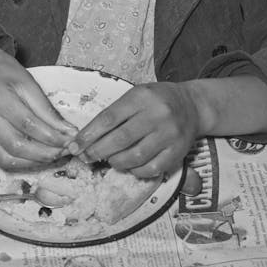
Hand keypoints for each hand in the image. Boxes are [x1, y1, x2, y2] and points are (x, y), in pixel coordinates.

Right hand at [0, 50, 77, 169]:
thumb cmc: (6, 74)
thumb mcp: (30, 84)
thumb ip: (47, 110)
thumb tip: (68, 133)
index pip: (28, 124)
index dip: (52, 137)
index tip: (71, 141)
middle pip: (17, 146)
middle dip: (45, 153)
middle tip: (65, 152)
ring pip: (8, 159)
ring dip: (35, 162)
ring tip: (54, 156)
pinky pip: (0, 160)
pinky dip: (21, 164)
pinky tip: (37, 157)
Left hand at [73, 81, 202, 177]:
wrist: (192, 105)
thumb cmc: (156, 100)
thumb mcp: (135, 96)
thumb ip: (114, 114)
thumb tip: (87, 138)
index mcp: (141, 97)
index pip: (108, 118)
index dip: (88, 135)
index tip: (74, 146)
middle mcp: (157, 115)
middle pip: (120, 139)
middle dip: (97, 151)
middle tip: (85, 157)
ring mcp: (169, 134)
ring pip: (135, 156)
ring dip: (116, 162)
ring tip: (109, 160)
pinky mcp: (178, 151)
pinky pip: (151, 168)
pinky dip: (135, 170)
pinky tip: (129, 166)